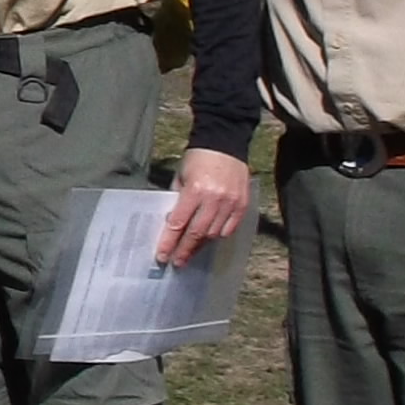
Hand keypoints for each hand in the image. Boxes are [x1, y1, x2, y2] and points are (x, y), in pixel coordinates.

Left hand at [157, 146, 252, 263]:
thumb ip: (177, 200)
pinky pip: (230, 229)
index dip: (169, 242)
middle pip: (197, 233)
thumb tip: (171, 224)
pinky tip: (208, 240)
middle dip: (184, 250)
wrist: (224, 142)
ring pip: (214, 234)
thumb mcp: (181, 177)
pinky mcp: (242, 204)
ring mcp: (231, 203)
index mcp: (195, 190)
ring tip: (190, 252)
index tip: (162, 255)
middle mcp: (214, 199)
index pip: (179, 223)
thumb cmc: (198, 159)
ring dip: (200, 246)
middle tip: (176, 262)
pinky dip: (218, 236)